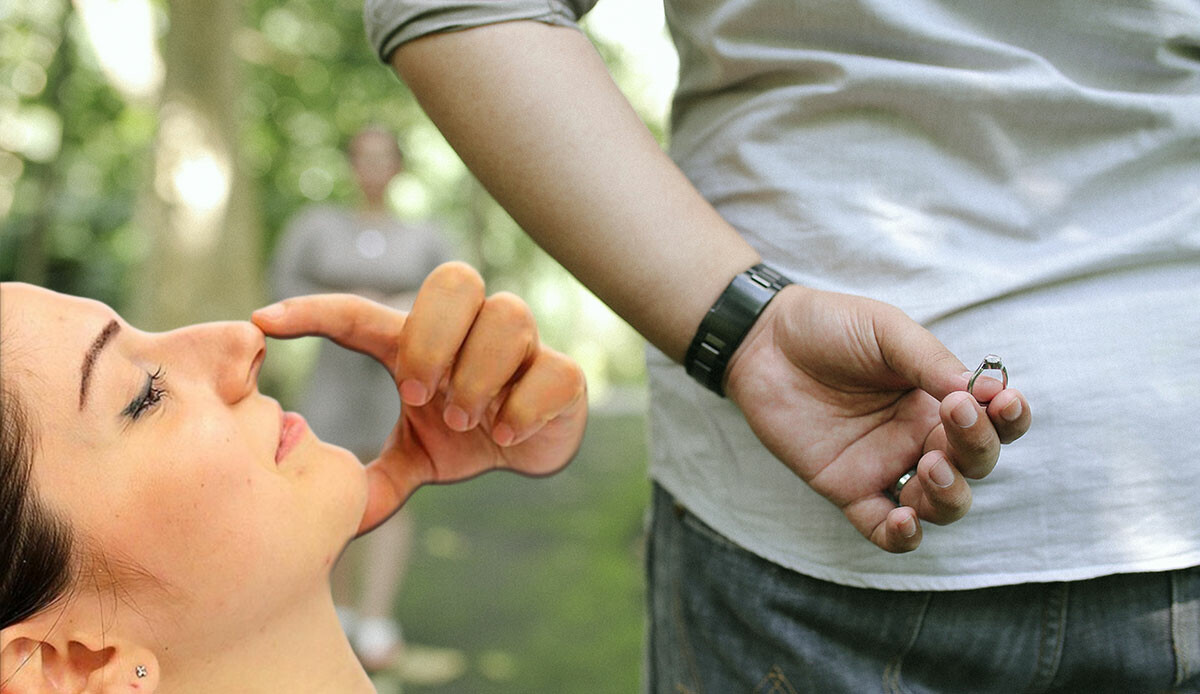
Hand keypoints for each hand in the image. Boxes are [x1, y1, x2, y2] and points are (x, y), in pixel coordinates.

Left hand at [253, 262, 587, 534]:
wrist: (534, 451)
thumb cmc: (466, 436)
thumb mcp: (415, 458)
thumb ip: (376, 480)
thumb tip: (327, 514)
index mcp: (424, 340)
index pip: (362, 311)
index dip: (313, 309)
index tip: (263, 322)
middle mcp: (473, 329)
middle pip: (454, 280)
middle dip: (431, 335)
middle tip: (415, 393)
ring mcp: (523, 348)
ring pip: (507, 317)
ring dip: (477, 373)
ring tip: (464, 420)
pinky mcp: (564, 375)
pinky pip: (549, 370)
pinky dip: (521, 406)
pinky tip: (503, 435)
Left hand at [724, 285, 1030, 552]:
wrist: (763, 340)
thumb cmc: (828, 326)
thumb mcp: (884, 330)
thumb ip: (928, 359)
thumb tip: (978, 389)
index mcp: (938, 397)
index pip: (995, 421)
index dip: (1009, 419)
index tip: (999, 400)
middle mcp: (920, 436)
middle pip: (975, 464)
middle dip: (978, 448)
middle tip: (955, 418)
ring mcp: (885, 465)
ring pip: (941, 504)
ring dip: (950, 495)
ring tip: (931, 466)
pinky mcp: (848, 488)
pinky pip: (882, 529)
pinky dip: (901, 536)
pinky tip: (904, 521)